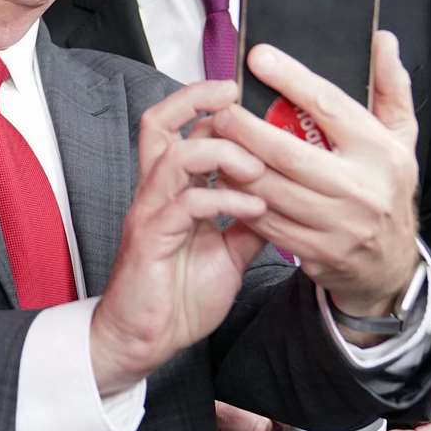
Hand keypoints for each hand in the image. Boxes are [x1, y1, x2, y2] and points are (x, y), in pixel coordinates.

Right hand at [90, 80, 269, 393]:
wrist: (147, 339)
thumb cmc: (180, 295)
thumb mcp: (229, 250)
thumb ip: (249, 219)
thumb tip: (283, 196)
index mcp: (171, 189)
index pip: (177, 127)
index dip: (204, 102)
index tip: (240, 91)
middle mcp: (155, 192)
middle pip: (160, 123)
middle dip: (199, 101)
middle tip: (239, 98)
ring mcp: (151, 212)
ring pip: (176, 155)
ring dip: (222, 153)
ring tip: (257, 168)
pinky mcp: (152, 239)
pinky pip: (187, 203)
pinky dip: (225, 199)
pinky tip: (253, 207)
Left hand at [209, 32, 420, 316]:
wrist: (391, 263)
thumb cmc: (387, 186)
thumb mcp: (401, 136)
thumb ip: (391, 87)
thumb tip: (382, 40)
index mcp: (381, 151)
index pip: (330, 106)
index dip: (291, 79)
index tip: (257, 57)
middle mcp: (361, 188)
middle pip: (288, 152)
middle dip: (245, 128)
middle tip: (219, 109)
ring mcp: (338, 224)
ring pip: (271, 190)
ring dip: (235, 164)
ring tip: (215, 142)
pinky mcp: (316, 251)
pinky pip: (267, 222)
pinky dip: (241, 199)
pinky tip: (225, 179)